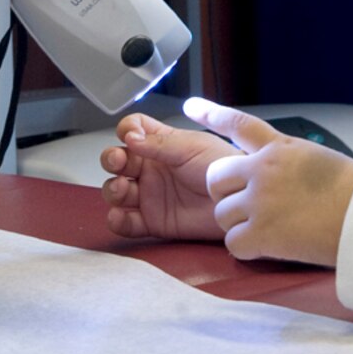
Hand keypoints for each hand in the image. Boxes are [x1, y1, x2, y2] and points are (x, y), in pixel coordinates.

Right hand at [99, 113, 240, 240]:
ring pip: (117, 190)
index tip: (130, 136)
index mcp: (162, 144)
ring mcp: (151, 195)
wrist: (241, 201)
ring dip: (112, 188)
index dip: (127, 130)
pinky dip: (118, 220)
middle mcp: (152, 168)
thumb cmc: (224, 167)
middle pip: (118, 160)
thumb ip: (159, 144)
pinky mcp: (154, 221)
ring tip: (122, 188)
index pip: (133, 130)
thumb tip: (130, 138)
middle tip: (118, 161)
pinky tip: (120, 215)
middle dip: (111, 159)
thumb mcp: (191, 147)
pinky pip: (127, 222)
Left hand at [189, 98, 352, 266]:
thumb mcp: (315, 158)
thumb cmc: (352, 192)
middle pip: (215, 177)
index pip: (237, 124)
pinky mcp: (261, 234)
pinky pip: (232, 242)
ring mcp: (259, 203)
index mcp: (279, 148)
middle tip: (247, 204)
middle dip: (225, 192)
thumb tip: (270, 167)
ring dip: (238, 223)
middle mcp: (263, 171)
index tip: (191, 107)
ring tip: (268, 227)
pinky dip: (247, 248)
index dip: (211, 114)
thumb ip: (285, 160)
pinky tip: (269, 246)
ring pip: (221, 213)